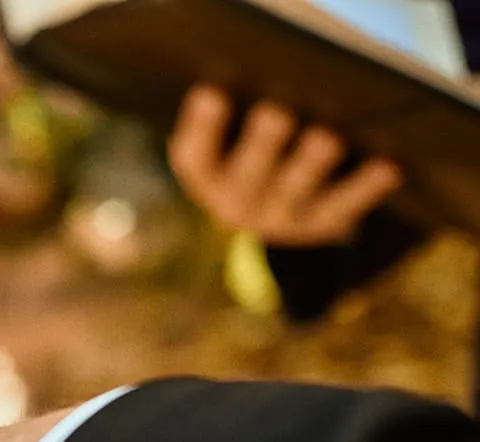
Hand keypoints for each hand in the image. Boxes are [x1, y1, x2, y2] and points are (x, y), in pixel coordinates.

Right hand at [169, 85, 400, 245]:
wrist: (271, 208)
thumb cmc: (250, 150)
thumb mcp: (232, 139)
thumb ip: (239, 115)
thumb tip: (273, 75)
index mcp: (206, 177)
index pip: (194, 156)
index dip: (202, 127)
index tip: (212, 93)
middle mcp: (235, 205)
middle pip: (248, 175)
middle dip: (262, 145)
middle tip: (275, 113)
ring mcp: (277, 220)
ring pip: (294, 192)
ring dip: (310, 166)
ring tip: (326, 138)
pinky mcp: (317, 226)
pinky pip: (342, 208)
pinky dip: (365, 188)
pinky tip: (387, 167)